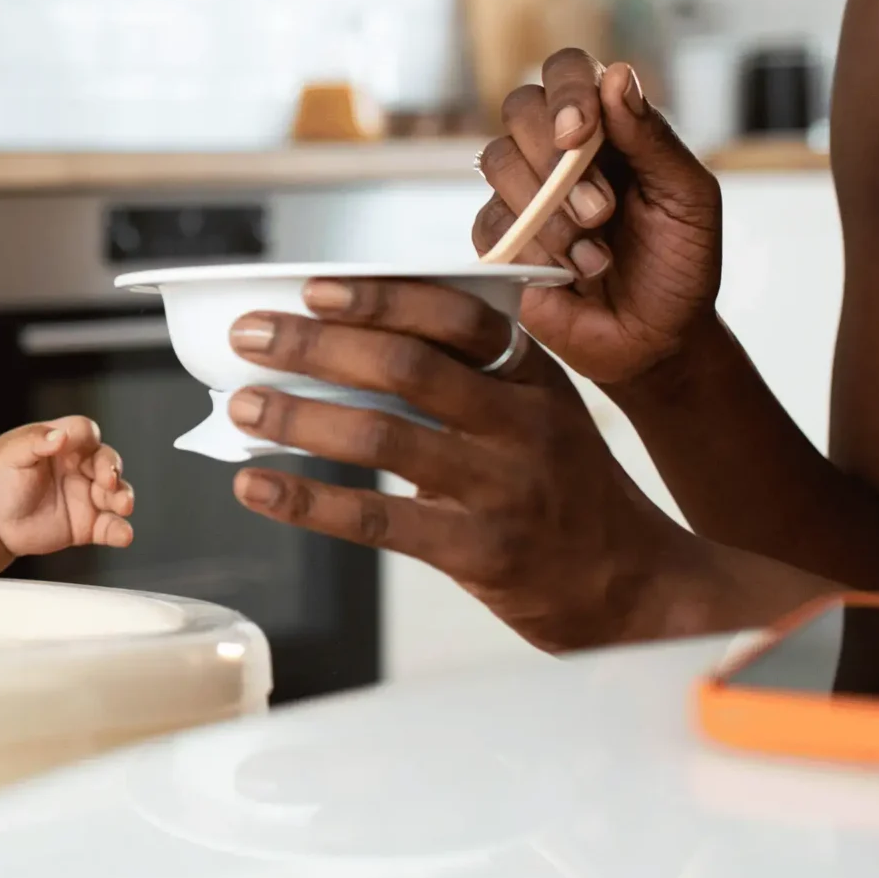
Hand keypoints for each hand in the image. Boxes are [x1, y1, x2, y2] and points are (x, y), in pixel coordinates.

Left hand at [0, 416, 134, 569]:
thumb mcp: (12, 454)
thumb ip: (36, 441)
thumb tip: (59, 436)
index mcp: (62, 444)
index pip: (85, 433)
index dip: (89, 438)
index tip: (84, 448)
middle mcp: (79, 467)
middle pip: (108, 461)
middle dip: (113, 469)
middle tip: (109, 480)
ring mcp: (85, 496)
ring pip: (115, 493)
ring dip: (123, 497)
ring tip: (123, 505)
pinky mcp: (86, 525)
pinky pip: (109, 527)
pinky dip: (120, 531)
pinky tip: (123, 534)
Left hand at [221, 280, 695, 650]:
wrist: (638, 589)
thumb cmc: (568, 493)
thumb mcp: (539, 415)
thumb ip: (463, 382)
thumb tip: (342, 351)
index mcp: (533, 378)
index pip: (455, 317)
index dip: (381, 298)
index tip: (315, 288)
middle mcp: (522, 424)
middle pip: (408, 367)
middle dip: (318, 344)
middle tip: (252, 336)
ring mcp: (503, 488)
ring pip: (386, 437)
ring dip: (301, 415)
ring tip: (241, 404)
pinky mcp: (481, 552)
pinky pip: (379, 519)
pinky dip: (309, 500)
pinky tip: (258, 486)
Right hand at [475, 51, 722, 386]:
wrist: (657, 340)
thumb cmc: (679, 266)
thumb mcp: (687, 199)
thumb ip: (653, 138)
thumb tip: (618, 75)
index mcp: (606, 129)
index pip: (567, 71)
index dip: (567, 90)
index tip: (583, 132)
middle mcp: (557, 152)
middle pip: (520, 106)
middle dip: (556, 155)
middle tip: (602, 208)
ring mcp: (522, 194)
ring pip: (497, 160)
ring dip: (551, 208)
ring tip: (596, 249)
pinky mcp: (500, 240)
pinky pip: (491, 221)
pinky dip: (536, 246)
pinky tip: (572, 271)